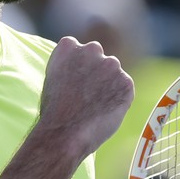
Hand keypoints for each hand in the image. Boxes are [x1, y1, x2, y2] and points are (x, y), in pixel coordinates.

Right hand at [38, 36, 134, 156]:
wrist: (65, 132)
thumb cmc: (54, 110)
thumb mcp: (53, 77)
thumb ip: (68, 65)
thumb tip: (81, 67)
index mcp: (68, 46)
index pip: (77, 47)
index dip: (77, 64)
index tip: (74, 78)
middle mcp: (91, 49)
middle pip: (97, 55)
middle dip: (95, 69)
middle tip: (87, 92)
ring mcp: (111, 64)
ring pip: (112, 71)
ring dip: (108, 83)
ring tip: (95, 105)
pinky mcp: (126, 82)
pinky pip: (124, 88)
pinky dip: (118, 98)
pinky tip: (104, 111)